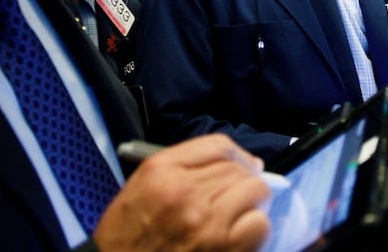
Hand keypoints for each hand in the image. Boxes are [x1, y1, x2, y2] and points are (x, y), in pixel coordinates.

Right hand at [94, 134, 271, 251]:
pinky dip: (256, 226)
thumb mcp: (140, 185)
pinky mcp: (223, 248)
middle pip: (238, 168)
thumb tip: (235, 162)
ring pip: (255, 191)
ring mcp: (206, 222)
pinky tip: (241, 233)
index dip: (237, 153)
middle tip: (239, 192)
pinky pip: (259, 224)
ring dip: (252, 200)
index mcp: (162, 171)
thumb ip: (180, 166)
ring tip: (240, 211)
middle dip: (245, 177)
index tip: (242, 163)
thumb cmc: (127, 233)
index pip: (218, 145)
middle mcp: (185, 192)